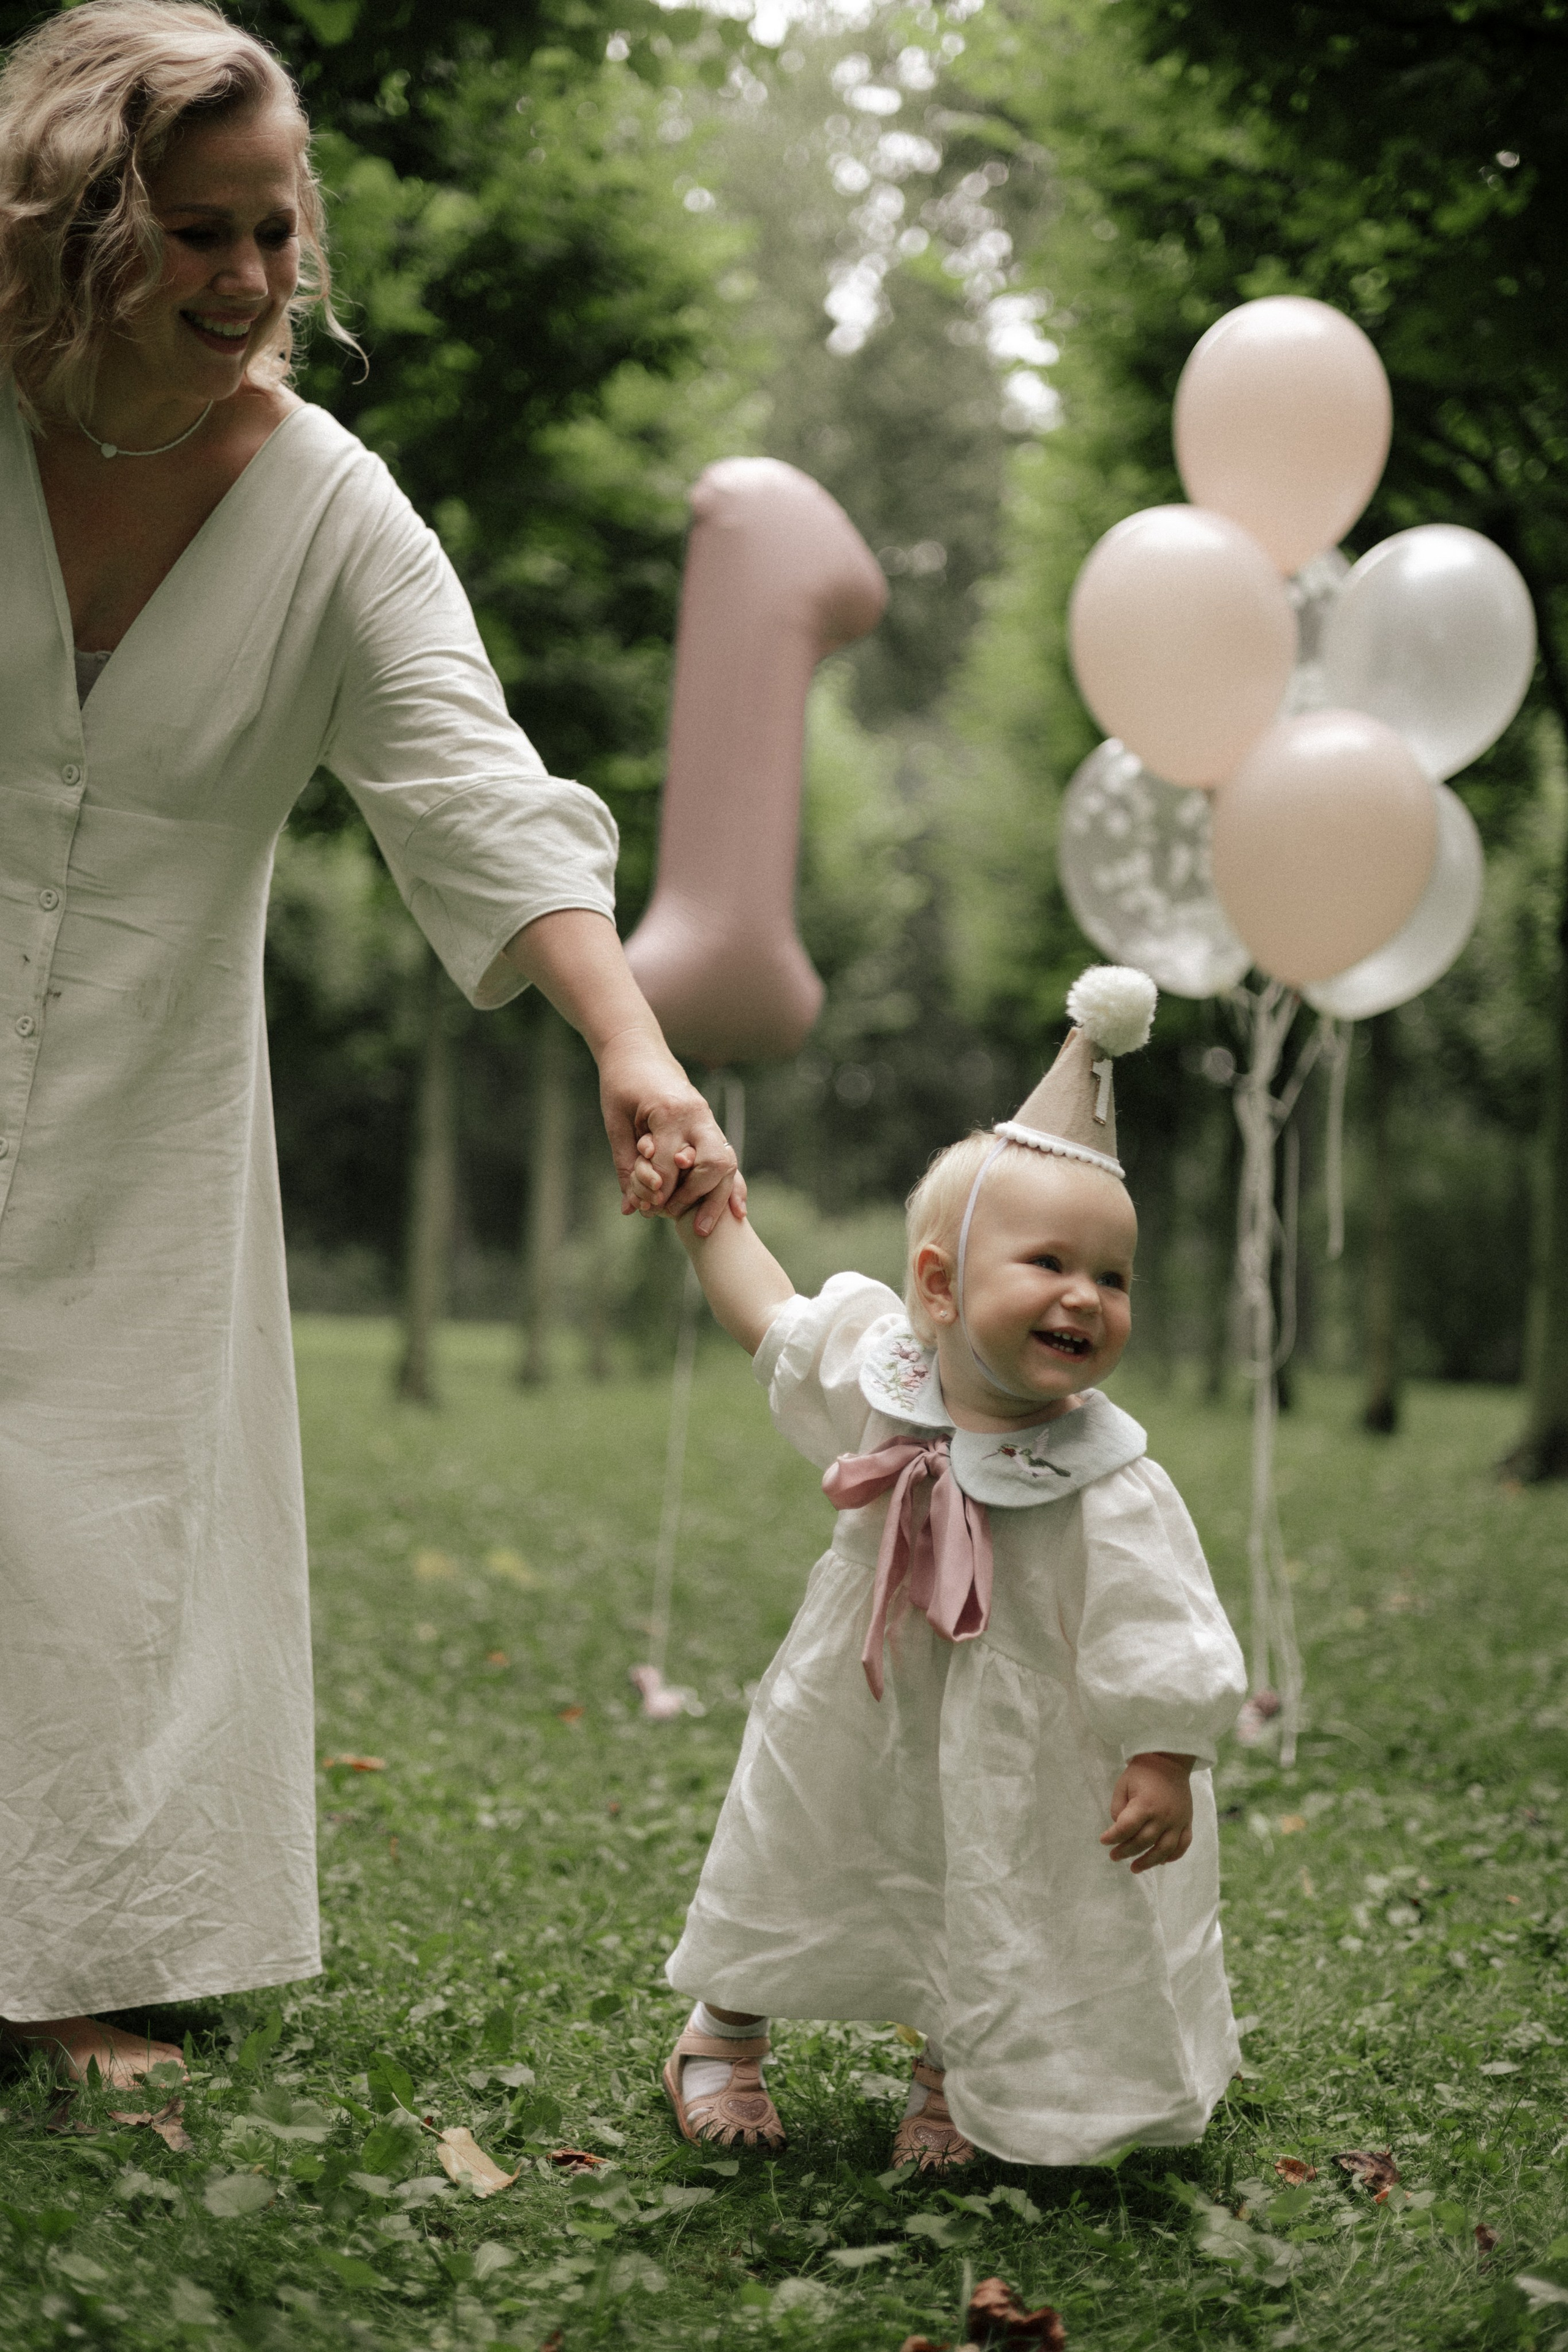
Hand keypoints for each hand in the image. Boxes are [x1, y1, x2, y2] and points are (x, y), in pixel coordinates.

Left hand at [598, 1036, 737, 1233]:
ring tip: (702, 1227)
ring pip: (727, 1163)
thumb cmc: (621, 1085)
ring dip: (718, 1198)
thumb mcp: (615, 1124)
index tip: (647, 1209)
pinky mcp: (710, 1125)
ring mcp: (708, 1119)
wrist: (638, 1051)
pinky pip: (729, 1158)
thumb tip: (631, 1208)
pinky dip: (733, 1185)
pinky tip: (737, 1211)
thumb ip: (626, 1165)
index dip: (659, 1191)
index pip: (671, 1164)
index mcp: (670, 1111)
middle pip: (712, 1165)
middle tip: (671, 1215)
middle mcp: (697, 1115)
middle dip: (694, 1196)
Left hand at [1100, 1752, 1193, 1874]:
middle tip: (1114, 1856)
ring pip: (1164, 1850)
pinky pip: (1183, 1845)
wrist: (1169, 1762)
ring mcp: (1178, 1821)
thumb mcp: (1123, 1785)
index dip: (1113, 1837)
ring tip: (1134, 1868)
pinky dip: (1173, 1856)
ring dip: (1148, 1862)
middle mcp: (1163, 1816)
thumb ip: (1118, 1808)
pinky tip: (1161, 1861)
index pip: (1127, 1828)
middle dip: (1126, 1851)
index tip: (1103, 1841)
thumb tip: (1120, 1829)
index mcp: (1145, 1804)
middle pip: (1143, 1841)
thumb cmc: (1142, 1773)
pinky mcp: (1187, 1822)